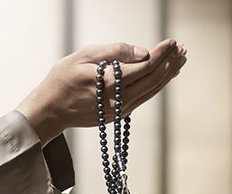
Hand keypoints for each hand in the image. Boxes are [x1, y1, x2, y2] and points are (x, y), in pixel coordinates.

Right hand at [16, 39, 186, 145]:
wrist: (50, 110)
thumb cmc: (62, 79)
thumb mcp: (83, 56)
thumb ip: (114, 52)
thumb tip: (143, 52)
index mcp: (111, 83)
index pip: (145, 67)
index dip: (162, 54)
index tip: (172, 42)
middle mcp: (120, 99)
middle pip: (154, 80)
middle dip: (170, 63)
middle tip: (182, 50)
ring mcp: (120, 109)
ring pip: (152, 91)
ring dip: (167, 75)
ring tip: (180, 61)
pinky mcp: (119, 114)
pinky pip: (144, 97)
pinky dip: (156, 85)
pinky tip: (164, 76)